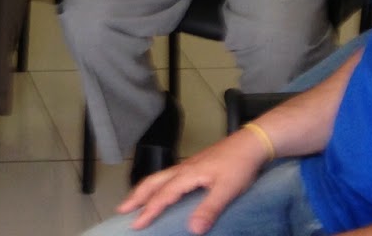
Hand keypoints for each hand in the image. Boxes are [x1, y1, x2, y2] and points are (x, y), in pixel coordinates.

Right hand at [117, 127, 270, 232]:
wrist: (249, 144)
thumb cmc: (239, 165)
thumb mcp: (226, 190)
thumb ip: (209, 209)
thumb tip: (192, 229)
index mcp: (187, 175)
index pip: (162, 196)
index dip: (148, 211)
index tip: (136, 224)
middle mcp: (183, 169)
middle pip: (152, 182)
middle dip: (136, 196)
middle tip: (122, 209)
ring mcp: (187, 166)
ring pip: (158, 178)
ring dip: (144, 190)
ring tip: (134, 201)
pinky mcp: (194, 166)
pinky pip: (168, 176)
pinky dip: (157, 185)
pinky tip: (162, 190)